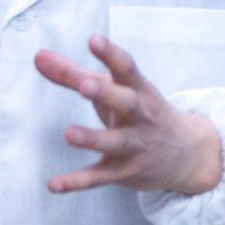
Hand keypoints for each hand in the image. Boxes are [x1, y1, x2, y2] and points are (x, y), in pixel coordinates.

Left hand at [36, 33, 223, 196]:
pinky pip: (100, 177)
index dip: (110, 54)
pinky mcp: (124, 171)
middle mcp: (140, 116)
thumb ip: (74, 73)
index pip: (126, 68)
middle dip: (107, 94)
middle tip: (86, 85)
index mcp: (138, 90)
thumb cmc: (139, 111)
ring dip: (93, 138)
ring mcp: (135, 145)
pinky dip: (77, 182)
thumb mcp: (113, 90)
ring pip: (115, 142)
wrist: (186, 154)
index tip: (94, 39)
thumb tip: (38, 56)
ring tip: (69, 134)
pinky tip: (54, 184)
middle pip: (125, 102)